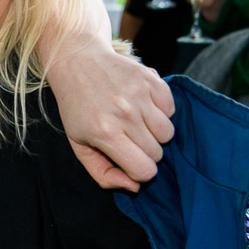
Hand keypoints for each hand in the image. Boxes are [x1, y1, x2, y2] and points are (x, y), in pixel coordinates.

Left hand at [48, 40, 174, 190]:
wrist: (77, 61)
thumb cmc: (77, 107)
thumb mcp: (78, 145)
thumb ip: (103, 174)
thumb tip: (135, 187)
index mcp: (105, 133)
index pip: (144, 170)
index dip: (138, 171)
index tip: (127, 160)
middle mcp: (125, 113)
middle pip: (157, 153)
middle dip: (144, 152)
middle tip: (126, 138)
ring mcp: (140, 94)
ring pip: (168, 133)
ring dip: (154, 133)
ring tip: (134, 122)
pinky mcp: (151, 79)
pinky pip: (172, 109)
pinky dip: (161, 112)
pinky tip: (141, 105)